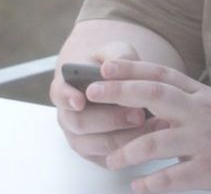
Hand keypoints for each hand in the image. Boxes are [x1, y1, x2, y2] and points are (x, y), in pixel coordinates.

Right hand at [50, 42, 161, 166]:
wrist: (117, 84)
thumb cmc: (112, 67)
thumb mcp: (115, 52)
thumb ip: (116, 57)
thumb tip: (112, 68)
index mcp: (65, 88)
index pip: (59, 94)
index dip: (67, 98)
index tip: (80, 100)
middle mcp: (68, 116)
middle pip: (81, 123)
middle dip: (110, 119)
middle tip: (137, 114)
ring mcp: (80, 138)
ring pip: (98, 145)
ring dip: (125, 137)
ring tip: (150, 125)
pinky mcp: (96, 155)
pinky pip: (110, 159)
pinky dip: (131, 150)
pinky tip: (151, 138)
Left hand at [88, 59, 210, 193]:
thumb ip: (187, 106)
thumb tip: (149, 108)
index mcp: (204, 96)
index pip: (163, 75)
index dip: (132, 69)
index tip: (105, 67)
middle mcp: (204, 113)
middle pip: (155, 95)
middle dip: (120, 93)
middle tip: (93, 95)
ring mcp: (208, 142)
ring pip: (157, 140)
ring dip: (128, 150)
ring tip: (111, 159)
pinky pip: (173, 178)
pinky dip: (151, 183)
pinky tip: (138, 187)